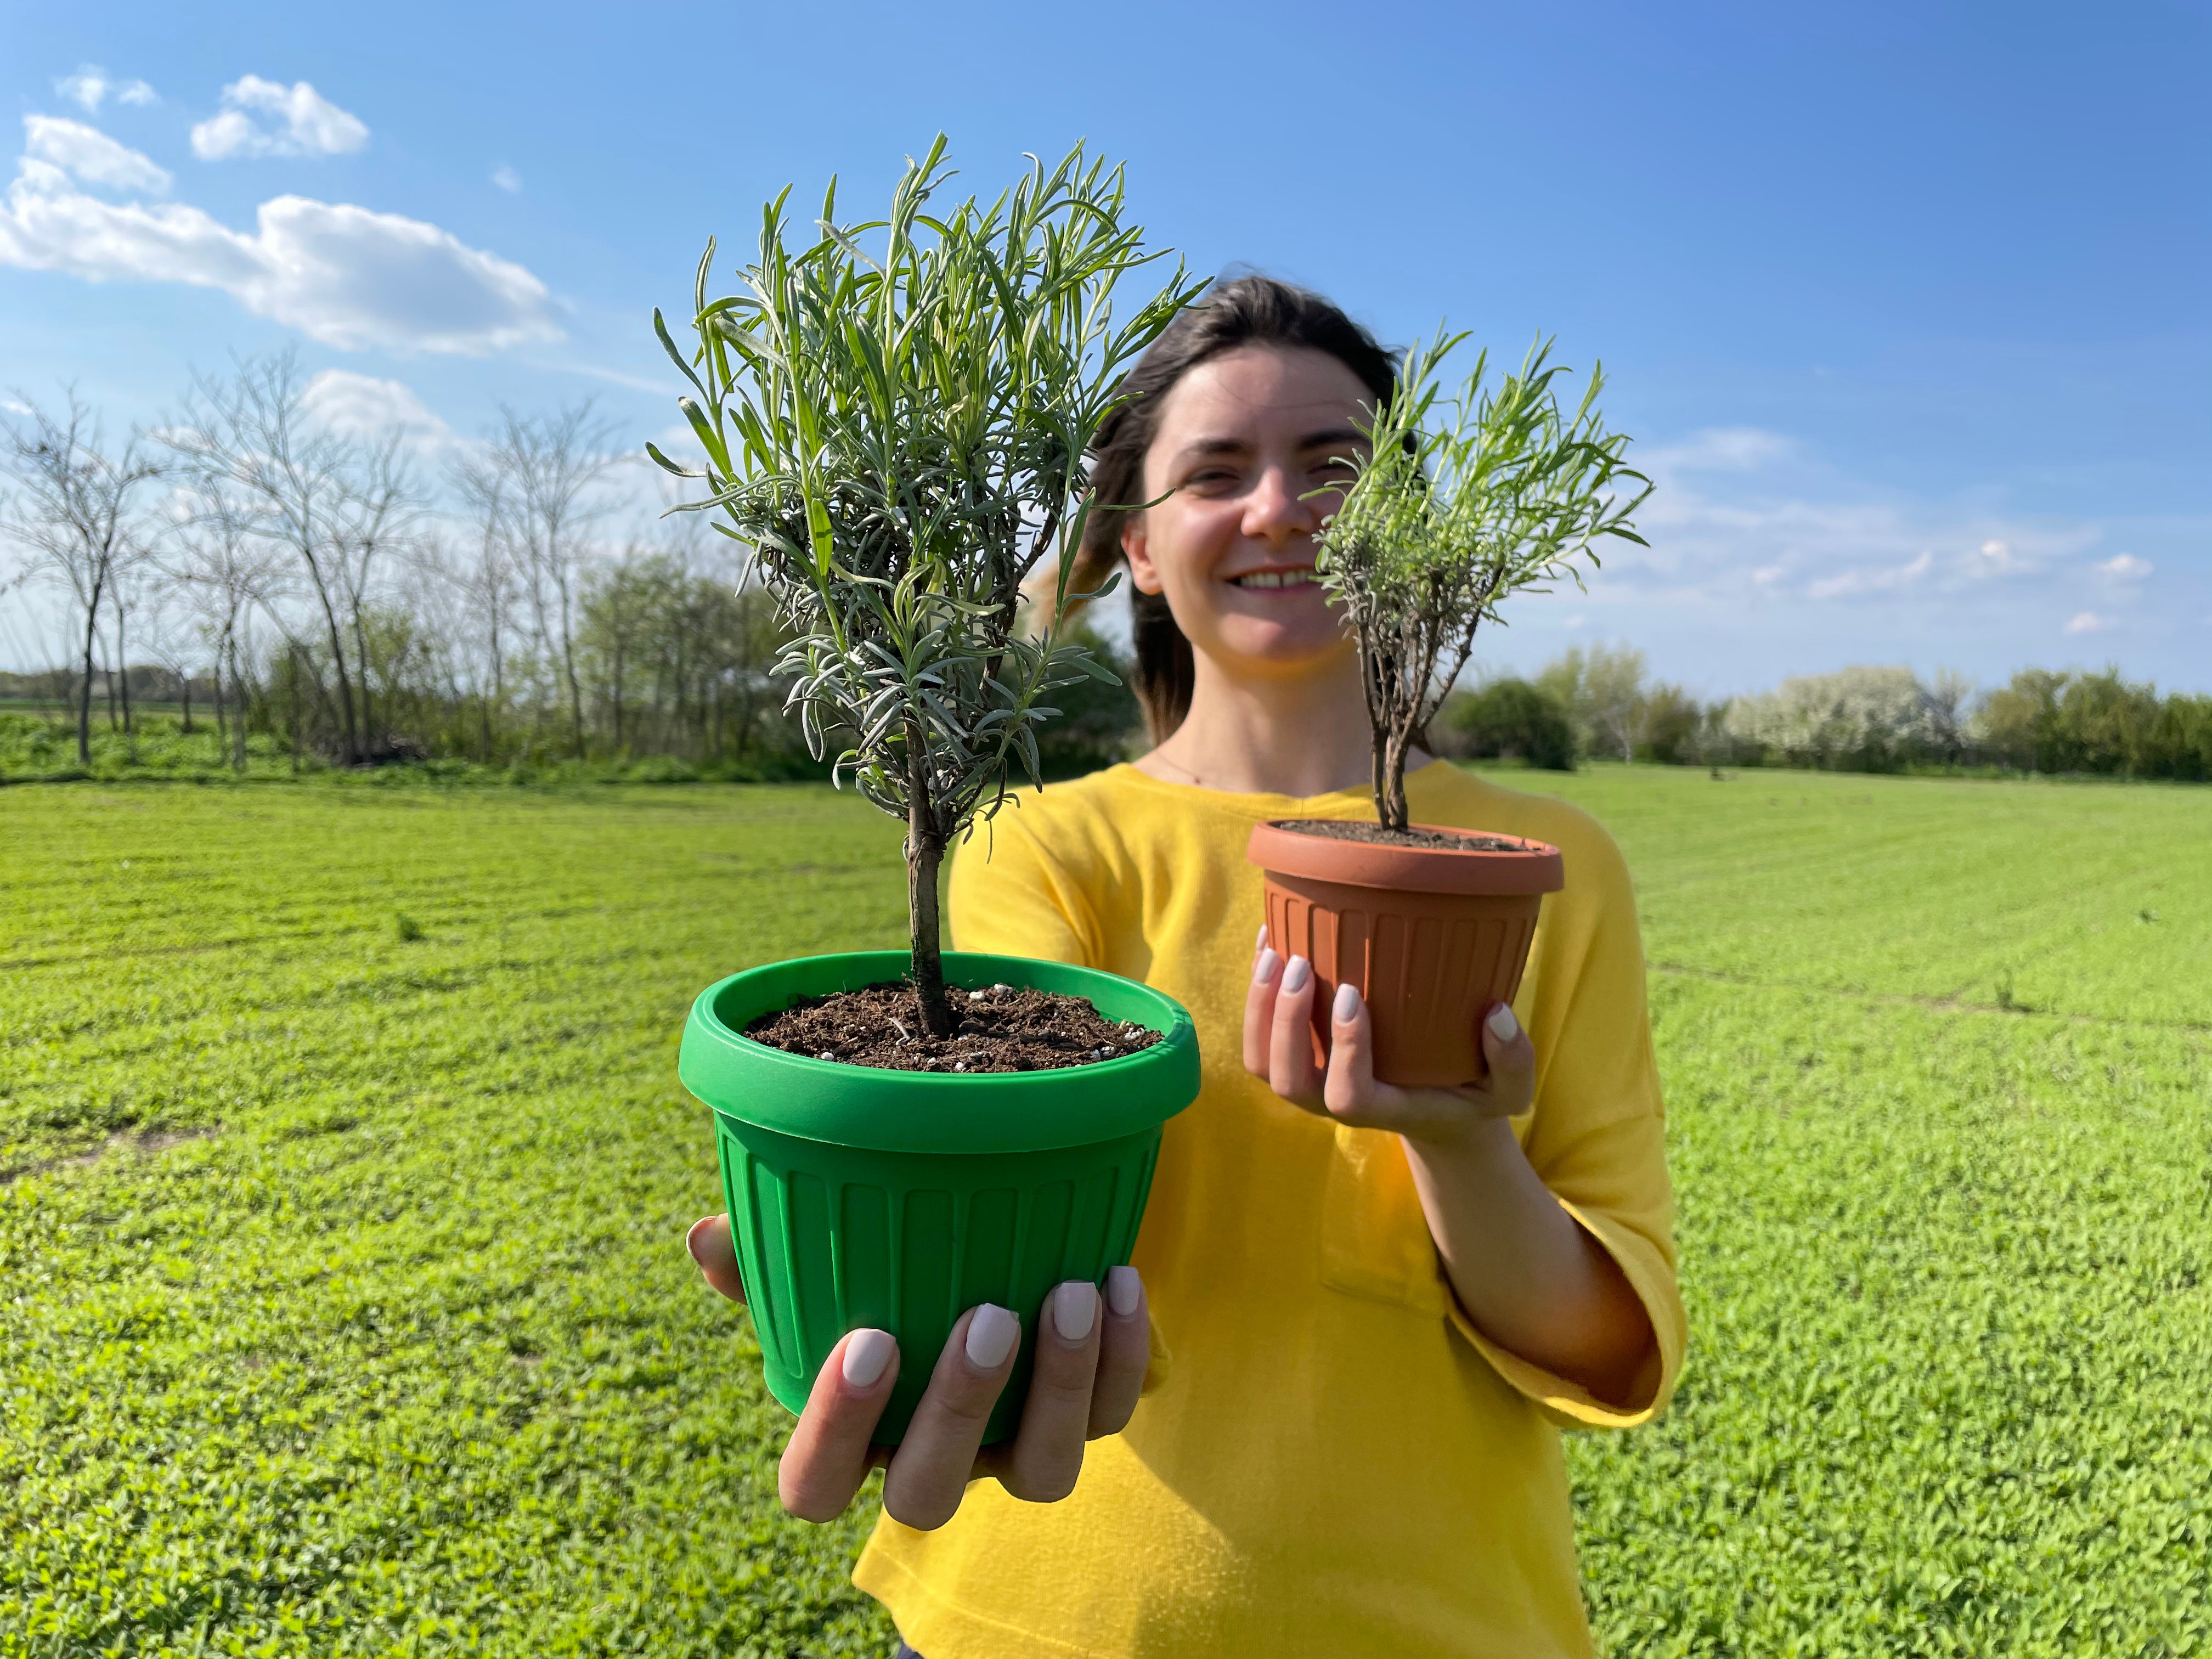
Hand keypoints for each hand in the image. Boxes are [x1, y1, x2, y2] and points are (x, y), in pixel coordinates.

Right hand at [685, 1215, 1150, 1527]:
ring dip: (1058, 1385)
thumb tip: (706, 1236)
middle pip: (931, 1494)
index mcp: (850, 1440)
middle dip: (961, 1409)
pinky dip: (1122, 1354)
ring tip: (1070, 1293)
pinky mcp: (1083, 1423)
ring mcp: (1011, 1453)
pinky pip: (1110, 1414)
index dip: (836, 1433)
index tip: (867, 1339)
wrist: (988, 1262)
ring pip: (1042, 1472)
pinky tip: (1117, 1280)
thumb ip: (763, 1258)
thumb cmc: (877, 1276)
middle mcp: (931, 1462)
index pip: (816, 1484)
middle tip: (988, 1317)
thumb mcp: (820, 1268)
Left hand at [1243, 939, 1533, 1150]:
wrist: (1437, 1108)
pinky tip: (1267, 943)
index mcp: (1384, 1109)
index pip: (1349, 1095)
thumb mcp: (1508, 1089)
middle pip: (1289, 1081)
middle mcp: (1336, 1102)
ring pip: (1262, 1062)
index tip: (1351, 993)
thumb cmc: (1472, 1091)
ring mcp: (1313, 1082)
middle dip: (1287, 1022)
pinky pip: (1258, 1037)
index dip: (1344, 1049)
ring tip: (1275, 953)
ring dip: (1260, 1008)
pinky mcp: (1300, 1058)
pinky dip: (1255, 991)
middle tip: (1300, 964)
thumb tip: (1496, 1015)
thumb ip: (1513, 1060)